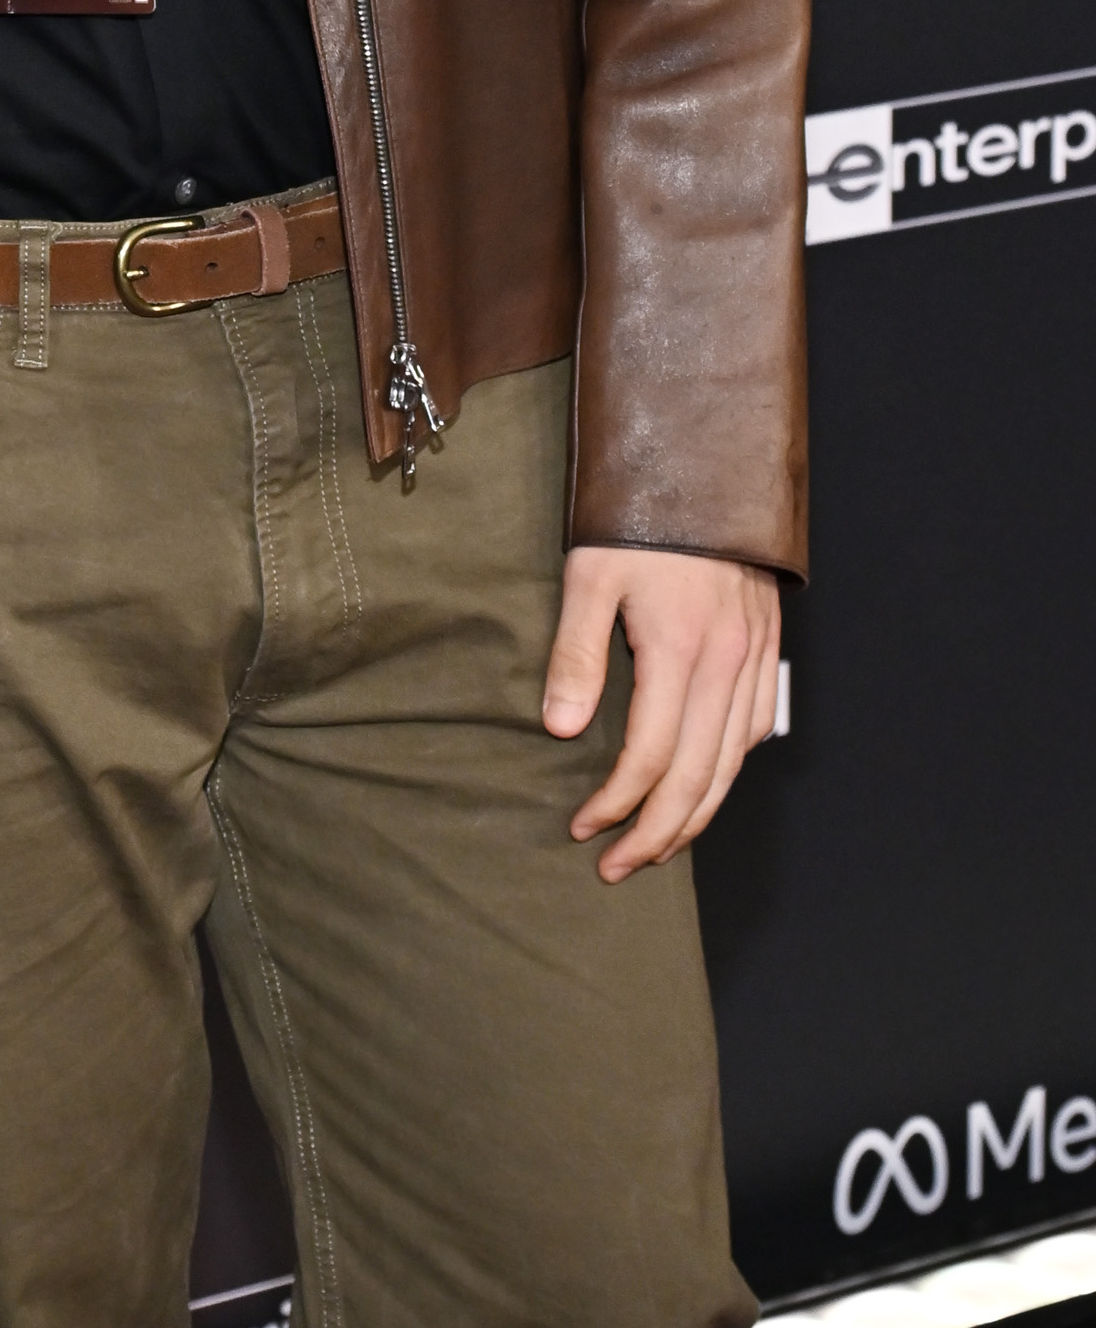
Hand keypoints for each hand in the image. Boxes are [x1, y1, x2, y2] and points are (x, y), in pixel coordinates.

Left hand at [545, 545, 780, 884]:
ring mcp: (754, 657)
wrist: (705, 461)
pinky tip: (703, 786)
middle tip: (616, 867)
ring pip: (731, 764)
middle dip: (656, 834)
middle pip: (697, 778)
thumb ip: (576, 653)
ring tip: (657, 848)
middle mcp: (727, 663)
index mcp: (680, 649)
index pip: (649, 756)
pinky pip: (753, 730)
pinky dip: (727, 772)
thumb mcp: (589, 572)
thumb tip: (561, 730)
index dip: (615, 804)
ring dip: (695, 816)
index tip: (581, 828)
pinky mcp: (765, 647)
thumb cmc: (639, 514)